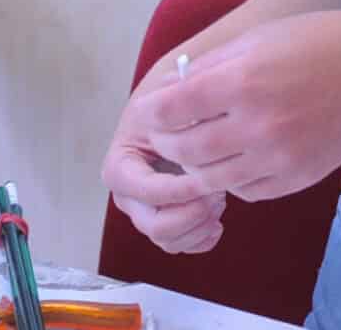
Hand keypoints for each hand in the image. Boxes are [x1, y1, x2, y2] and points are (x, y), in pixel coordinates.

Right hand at [102, 59, 227, 254]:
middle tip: (217, 193)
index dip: (177, 191)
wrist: (177, 105)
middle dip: (191, 214)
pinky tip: (217, 218)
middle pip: (154, 225)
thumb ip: (179, 110)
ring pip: (169, 240)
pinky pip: (182, 245)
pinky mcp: (165, 221)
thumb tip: (195, 124)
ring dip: (199, 225)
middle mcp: (128, 194)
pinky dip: (202, 238)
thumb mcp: (169, 94)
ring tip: (219, 198)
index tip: (207, 180)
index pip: (144, 190)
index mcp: (121, 164)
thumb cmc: (171, 98)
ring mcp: (146, 211)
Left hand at [140, 12, 340, 201]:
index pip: (171, 112)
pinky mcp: (298, 177)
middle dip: (166, 145)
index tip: (149, 111)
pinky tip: (233, 159)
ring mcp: (280, 156)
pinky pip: (247, 191)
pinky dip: (230, 179)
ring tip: (194, 150)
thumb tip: (170, 92)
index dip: (152, 114)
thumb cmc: (319, 42)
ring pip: (212, 179)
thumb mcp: (257, 40)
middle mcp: (258, 124)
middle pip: (184, 152)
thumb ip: (210, 69)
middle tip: (165, 134)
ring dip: (194, 168)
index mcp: (242, 81)